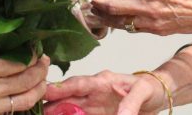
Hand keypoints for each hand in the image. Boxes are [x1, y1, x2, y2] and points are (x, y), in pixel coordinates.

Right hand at [0, 53, 48, 113]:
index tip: (37, 47)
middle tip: (44, 60)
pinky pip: (12, 111)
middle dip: (41, 69)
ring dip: (39, 88)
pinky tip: (27, 94)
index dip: (33, 54)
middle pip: (28, 80)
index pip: (19, 62)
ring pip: (26, 99)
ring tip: (42, 79)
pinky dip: (24, 101)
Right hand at [44, 71, 165, 114]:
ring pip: (68, 110)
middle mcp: (93, 93)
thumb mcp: (143, 91)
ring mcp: (92, 106)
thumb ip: (131, 102)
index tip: (44, 92)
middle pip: (67, 98)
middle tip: (33, 110)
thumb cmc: (150, 88)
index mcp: (102, 81)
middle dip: (49, 104)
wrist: (158, 97)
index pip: (78, 84)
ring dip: (55, 114)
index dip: (60, 88)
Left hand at [91, 0, 191, 36]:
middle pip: (114, 7)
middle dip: (98, 3)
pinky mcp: (157, 31)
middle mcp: (149, 8)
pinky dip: (123, 23)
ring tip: (95, 12)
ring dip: (106, 17)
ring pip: (120, 22)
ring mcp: (152, 22)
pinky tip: (118, 19)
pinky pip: (134, 28)